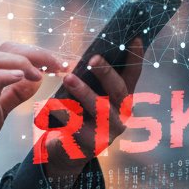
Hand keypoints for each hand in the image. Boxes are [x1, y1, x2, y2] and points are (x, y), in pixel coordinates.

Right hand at [0, 42, 62, 185]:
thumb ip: (14, 95)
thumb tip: (33, 81)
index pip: (14, 53)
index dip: (40, 55)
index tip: (61, 64)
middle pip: (7, 48)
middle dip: (37, 53)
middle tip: (59, 65)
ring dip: (23, 61)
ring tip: (41, 74)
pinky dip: (5, 75)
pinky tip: (22, 78)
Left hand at [41, 39, 142, 182]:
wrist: (68, 150)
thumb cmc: (78, 114)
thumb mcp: (87, 94)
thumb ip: (91, 79)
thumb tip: (88, 53)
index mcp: (122, 99)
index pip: (133, 75)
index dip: (135, 57)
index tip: (135, 38)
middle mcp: (121, 114)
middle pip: (118, 91)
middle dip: (106, 73)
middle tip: (93, 57)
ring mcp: (108, 131)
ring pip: (100, 109)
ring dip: (84, 92)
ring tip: (69, 78)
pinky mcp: (91, 145)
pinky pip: (78, 126)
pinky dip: (65, 113)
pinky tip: (53, 104)